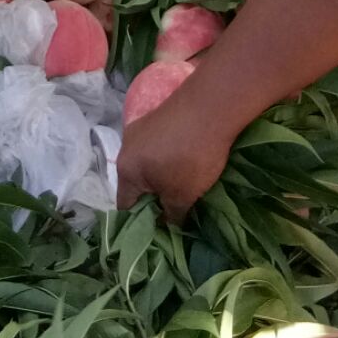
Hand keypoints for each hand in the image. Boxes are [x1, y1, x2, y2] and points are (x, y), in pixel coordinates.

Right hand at [115, 89, 233, 215]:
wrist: (211, 106)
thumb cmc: (192, 156)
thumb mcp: (182, 196)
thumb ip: (171, 216)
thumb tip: (168, 225)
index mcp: (126, 170)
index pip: (125, 207)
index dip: (141, 223)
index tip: (160, 231)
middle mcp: (126, 147)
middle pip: (135, 184)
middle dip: (153, 199)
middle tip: (174, 211)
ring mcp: (141, 128)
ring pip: (147, 164)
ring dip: (161, 177)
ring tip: (184, 187)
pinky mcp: (157, 116)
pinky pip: (156, 147)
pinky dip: (167, 159)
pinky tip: (186, 161)